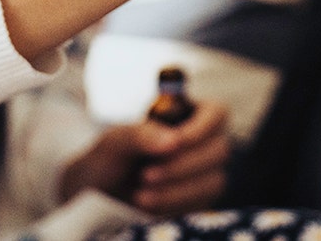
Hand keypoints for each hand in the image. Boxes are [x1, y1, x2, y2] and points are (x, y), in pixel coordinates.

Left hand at [58, 99, 229, 215]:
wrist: (101, 191)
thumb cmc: (112, 156)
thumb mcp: (117, 140)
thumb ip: (142, 134)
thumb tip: (173, 142)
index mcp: (191, 114)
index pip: (216, 114)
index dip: (201, 128)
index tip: (175, 142)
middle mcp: (206, 142)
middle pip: (219, 150)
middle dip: (183, 165)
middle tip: (147, 175)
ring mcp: (206, 173)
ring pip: (213, 181)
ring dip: (177, 190)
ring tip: (141, 195)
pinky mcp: (200, 199)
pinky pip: (200, 205)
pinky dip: (173, 206)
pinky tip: (148, 205)